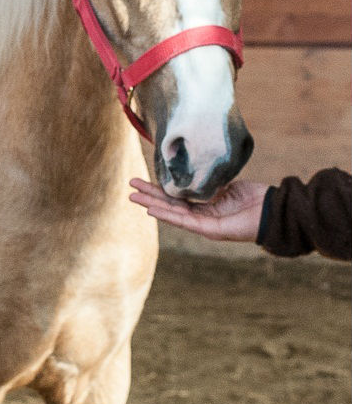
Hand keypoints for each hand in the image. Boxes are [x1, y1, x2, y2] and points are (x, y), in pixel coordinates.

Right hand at [128, 177, 269, 242]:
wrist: (274, 211)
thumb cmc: (256, 199)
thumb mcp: (227, 186)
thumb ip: (209, 184)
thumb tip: (193, 174)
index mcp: (206, 205)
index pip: (178, 197)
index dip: (160, 189)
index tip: (144, 181)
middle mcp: (202, 216)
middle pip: (170, 204)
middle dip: (149, 195)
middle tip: (130, 186)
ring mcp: (204, 223)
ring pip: (172, 213)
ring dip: (151, 204)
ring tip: (133, 197)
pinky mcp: (209, 229)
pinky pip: (184, 222)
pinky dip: (166, 215)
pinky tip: (152, 209)